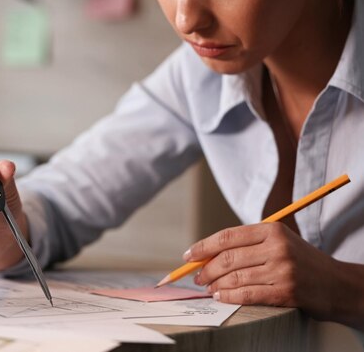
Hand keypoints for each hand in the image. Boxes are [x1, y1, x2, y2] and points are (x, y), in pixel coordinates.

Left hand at [185, 222, 342, 320]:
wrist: (337, 284)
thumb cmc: (300, 261)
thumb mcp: (278, 242)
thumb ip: (248, 244)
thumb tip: (207, 255)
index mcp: (272, 230)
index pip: (227, 236)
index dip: (203, 246)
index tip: (189, 255)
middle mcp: (277, 247)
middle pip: (228, 258)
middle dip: (206, 269)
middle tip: (197, 276)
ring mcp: (282, 270)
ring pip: (235, 277)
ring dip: (215, 284)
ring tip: (208, 287)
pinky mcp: (285, 292)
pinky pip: (247, 294)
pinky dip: (229, 296)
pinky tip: (221, 296)